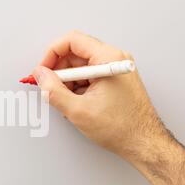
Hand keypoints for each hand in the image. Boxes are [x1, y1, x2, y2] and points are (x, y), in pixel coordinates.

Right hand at [32, 30, 166, 159]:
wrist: (143, 143)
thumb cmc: (122, 127)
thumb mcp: (78, 110)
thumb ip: (53, 90)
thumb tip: (40, 76)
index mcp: (108, 58)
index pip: (72, 41)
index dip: (52, 54)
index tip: (42, 70)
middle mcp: (114, 59)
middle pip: (75, 54)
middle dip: (59, 72)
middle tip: (49, 88)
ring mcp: (114, 70)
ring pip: (80, 67)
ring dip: (68, 83)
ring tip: (68, 103)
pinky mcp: (114, 81)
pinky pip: (89, 77)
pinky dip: (77, 89)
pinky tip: (77, 105)